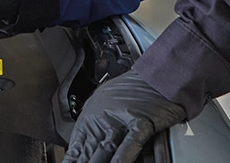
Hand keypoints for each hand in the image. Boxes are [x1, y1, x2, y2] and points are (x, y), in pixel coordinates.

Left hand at [63, 72, 187, 162]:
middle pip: (90, 152)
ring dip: (98, 162)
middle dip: (85, 162)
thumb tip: (79, 148)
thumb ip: (92, 126)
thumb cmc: (134, 89)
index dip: (72, 160)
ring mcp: (122, 122)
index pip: (77, 148)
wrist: (158, 75)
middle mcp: (104, 120)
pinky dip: (123, 156)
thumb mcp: (103, 103)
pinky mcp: (141, 123)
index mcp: (92, 118)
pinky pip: (131, 143)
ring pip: (106, 149)